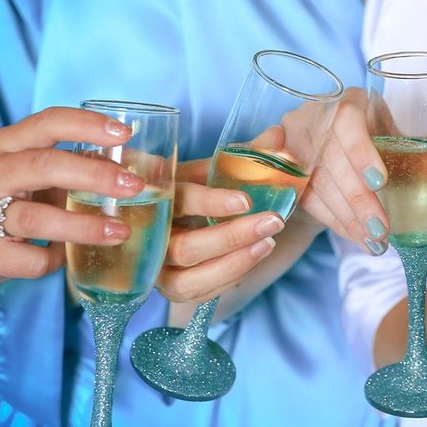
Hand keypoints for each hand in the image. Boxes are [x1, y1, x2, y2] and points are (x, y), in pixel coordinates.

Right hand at [0, 107, 149, 290]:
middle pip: (44, 167)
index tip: (124, 134)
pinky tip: (69, 256)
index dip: (87, 126)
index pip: (47, 122)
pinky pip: (31, 259)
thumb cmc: (14, 200)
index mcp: (8, 144)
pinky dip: (57, 259)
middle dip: (94, 175)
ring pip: (36, 218)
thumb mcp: (42, 174)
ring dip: (84, 226)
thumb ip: (87, 166)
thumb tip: (153, 167)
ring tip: (120, 231)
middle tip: (134, 187)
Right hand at [156, 159, 290, 303]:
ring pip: (191, 279)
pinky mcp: (172, 289)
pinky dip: (231, 276)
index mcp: (154, 197)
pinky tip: (256, 256)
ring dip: (235, 262)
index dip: (211, 202)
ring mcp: (157, 269)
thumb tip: (276, 134)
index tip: (246, 200)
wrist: (184, 219)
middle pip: (185, 247)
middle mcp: (149, 237)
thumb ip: (244, 154)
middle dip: (232, 236)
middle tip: (273, 221)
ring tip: (269, 242)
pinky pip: (200, 292)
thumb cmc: (199, 189)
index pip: (178, 201)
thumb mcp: (215, 170)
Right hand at [295, 88, 390, 254]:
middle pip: (332, 160)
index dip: (360, 151)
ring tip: (375, 241)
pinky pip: (309, 200)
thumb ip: (423, 144)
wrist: (322, 141)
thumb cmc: (366, 135)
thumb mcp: (389, 134)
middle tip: (383, 229)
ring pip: (318, 185)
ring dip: (348, 218)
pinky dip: (336, 222)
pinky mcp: (284, 171)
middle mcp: (315, 118)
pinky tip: (357, 237)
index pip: (347, 120)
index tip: (380, 181)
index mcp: (347, 101)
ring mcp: (294, 145)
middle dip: (359, 200)